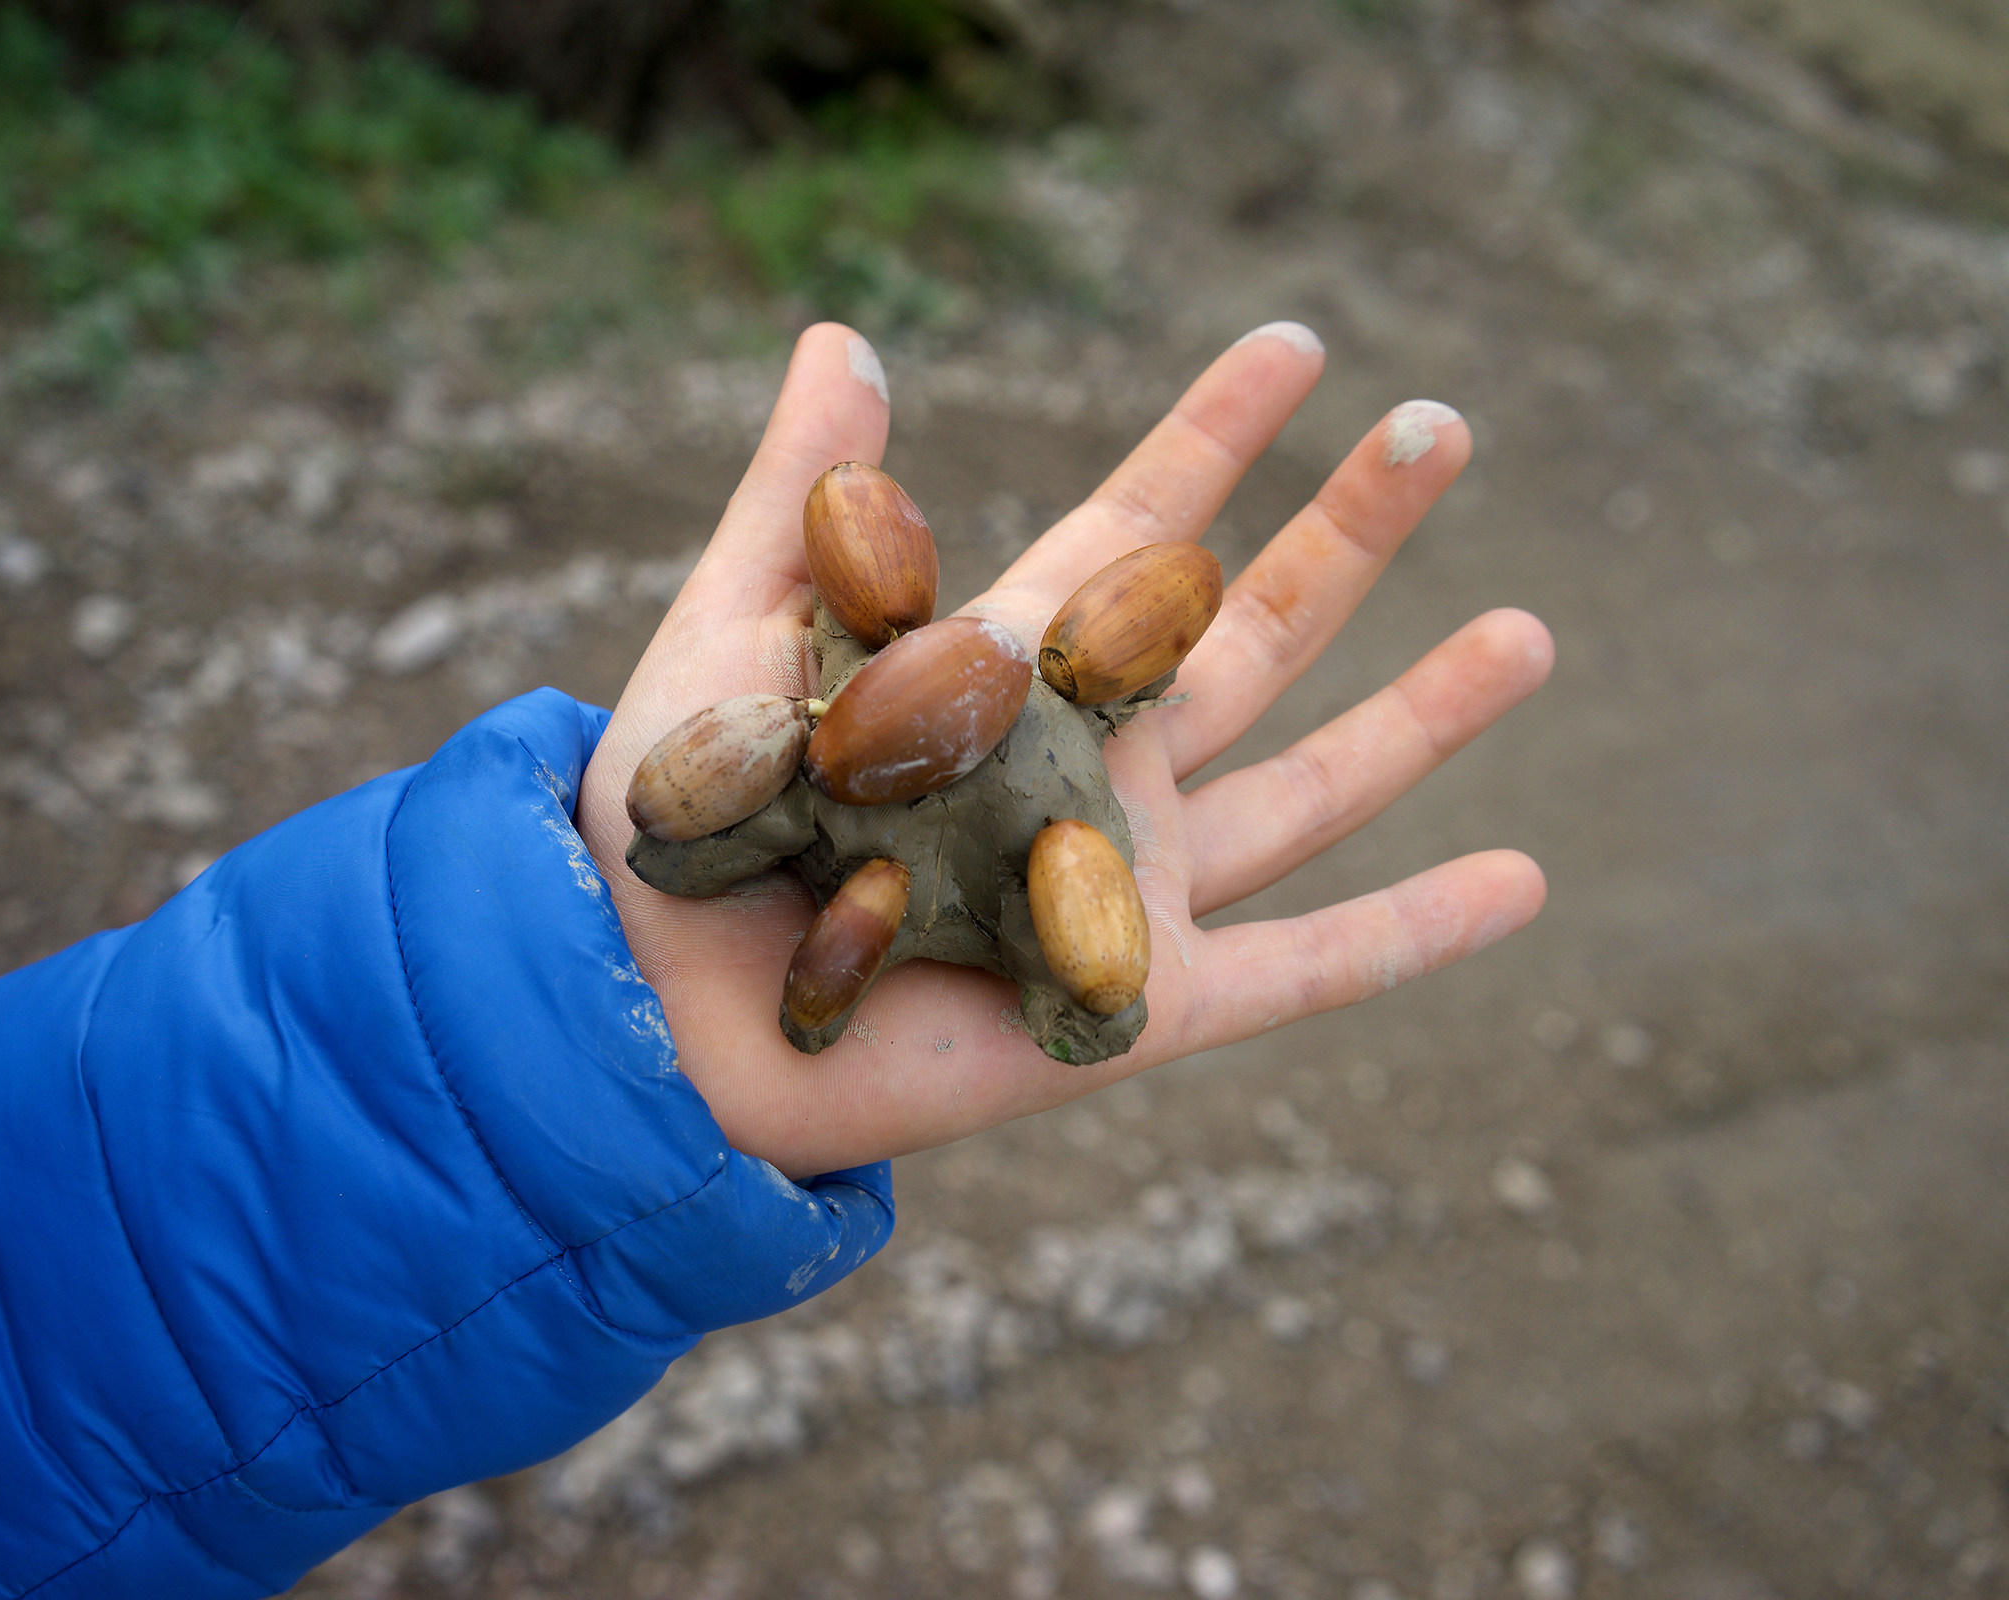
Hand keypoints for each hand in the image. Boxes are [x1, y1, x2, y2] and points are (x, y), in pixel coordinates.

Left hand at [575, 322, 1551, 1177]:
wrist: (655, 1001)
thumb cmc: (676, 818)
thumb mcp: (736, 629)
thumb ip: (804, 495)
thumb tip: (841, 335)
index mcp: (1002, 673)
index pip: (1137, 535)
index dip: (1212, 439)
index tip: (1291, 346)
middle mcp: (1089, 769)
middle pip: (1255, 635)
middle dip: (1350, 532)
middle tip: (1443, 425)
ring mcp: (1128, 882)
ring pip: (1315, 783)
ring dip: (1426, 713)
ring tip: (1531, 627)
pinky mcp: (1140, 1001)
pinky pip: (1310, 968)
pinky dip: (1417, 930)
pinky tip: (1528, 879)